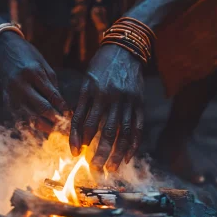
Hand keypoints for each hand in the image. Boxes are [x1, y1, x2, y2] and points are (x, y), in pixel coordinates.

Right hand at [0, 32, 68, 132]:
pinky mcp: (6, 102)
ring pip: (30, 118)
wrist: (5, 50)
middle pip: (41, 109)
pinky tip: (41, 132)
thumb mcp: (44, 66)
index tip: (70, 116)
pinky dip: (31, 128)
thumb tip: (62, 107)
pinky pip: (19, 120)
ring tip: (56, 132)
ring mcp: (11, 95)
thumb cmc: (29, 56)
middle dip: (56, 120)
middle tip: (66, 128)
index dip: (63, 108)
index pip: (52, 95)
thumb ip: (53, 86)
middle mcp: (20, 85)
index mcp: (33, 73)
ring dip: (45, 128)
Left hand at [70, 45, 143, 171]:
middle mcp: (111, 97)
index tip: (75, 153)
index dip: (79, 139)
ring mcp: (128, 100)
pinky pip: (138, 127)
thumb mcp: (87, 80)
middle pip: (106, 131)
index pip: (85, 121)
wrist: (125, 49)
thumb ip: (82, 103)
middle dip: (99, 152)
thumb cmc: (100, 66)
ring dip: (116, 153)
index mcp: (94, 91)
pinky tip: (128, 157)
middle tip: (94, 167)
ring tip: (111, 167)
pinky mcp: (140, 102)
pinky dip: (133, 144)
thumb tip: (76, 129)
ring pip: (123, 133)